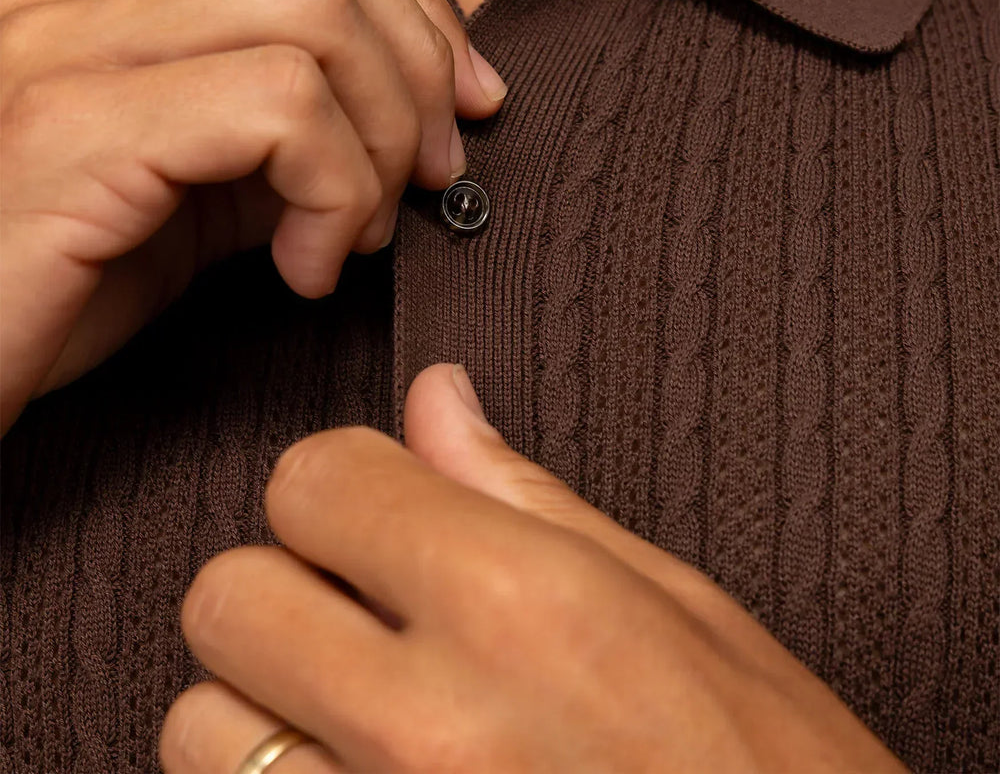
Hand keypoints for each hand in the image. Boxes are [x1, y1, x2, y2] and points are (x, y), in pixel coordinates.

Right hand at [0, 0, 506, 432]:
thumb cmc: (59, 283)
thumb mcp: (197, 195)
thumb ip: (282, 138)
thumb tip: (406, 122)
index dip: (416, 19)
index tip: (464, 108)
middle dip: (417, 77)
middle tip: (427, 181)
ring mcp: (64, 48)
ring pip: (313, 19)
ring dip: (378, 145)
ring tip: (353, 239)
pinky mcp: (69, 130)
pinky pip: (277, 109)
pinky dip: (331, 196)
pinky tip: (305, 273)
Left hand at [161, 364, 907, 773]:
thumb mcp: (683, 611)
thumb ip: (528, 497)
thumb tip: (437, 400)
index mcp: (522, 604)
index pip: (315, 480)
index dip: (343, 485)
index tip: (379, 508)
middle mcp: (428, 724)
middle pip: (228, 597)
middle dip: (285, 585)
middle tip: (364, 611)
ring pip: (199, 727)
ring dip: (262, 706)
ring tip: (359, 717)